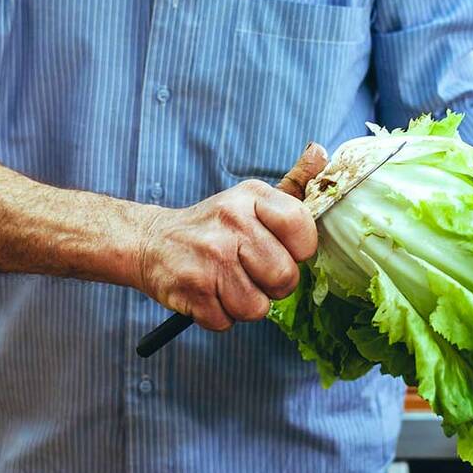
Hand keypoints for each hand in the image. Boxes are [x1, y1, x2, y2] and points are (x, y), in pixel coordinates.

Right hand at [137, 144, 327, 329]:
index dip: (299, 251)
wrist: (150, 242)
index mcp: (252, 196)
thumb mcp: (250, 198)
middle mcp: (232, 222)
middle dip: (272, 285)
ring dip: (245, 303)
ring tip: (228, 282)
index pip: (303, 230)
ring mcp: (210, 256)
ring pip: (257, 307)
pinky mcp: (191, 289)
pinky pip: (227, 321)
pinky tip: (208, 293)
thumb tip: (321, 150)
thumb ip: (293, 182)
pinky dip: (219, 315)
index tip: (282, 249)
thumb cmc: (214, 226)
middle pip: (284, 277)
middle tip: (251, 271)